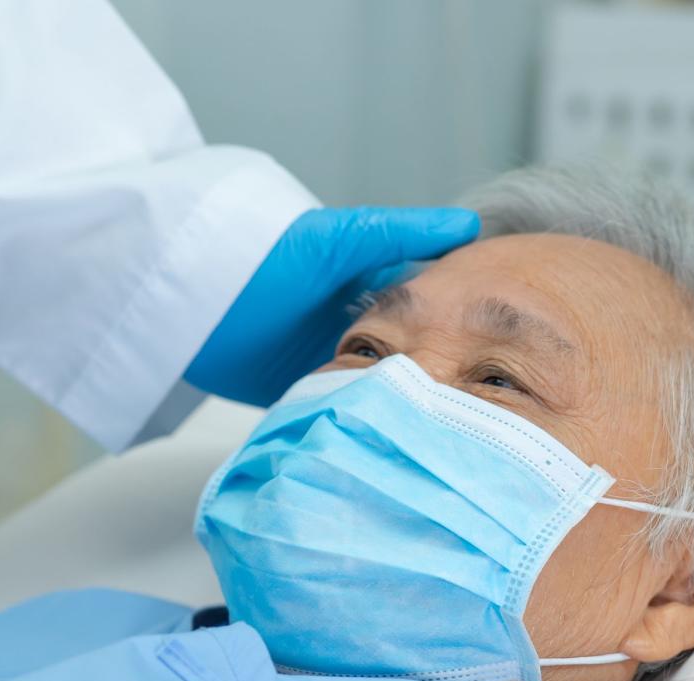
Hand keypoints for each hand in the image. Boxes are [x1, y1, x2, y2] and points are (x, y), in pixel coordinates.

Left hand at [184, 206, 479, 405]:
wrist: (193, 298)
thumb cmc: (267, 255)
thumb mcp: (342, 239)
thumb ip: (402, 234)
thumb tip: (470, 224)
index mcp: (369, 287)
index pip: (431, 308)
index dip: (463, 326)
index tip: (500, 349)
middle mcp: (356, 327)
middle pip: (411, 354)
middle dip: (436, 375)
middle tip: (479, 409)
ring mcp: (330, 361)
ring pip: (380, 387)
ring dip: (401, 406)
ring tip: (445, 433)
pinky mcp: (302, 392)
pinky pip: (341, 412)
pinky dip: (360, 424)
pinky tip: (392, 443)